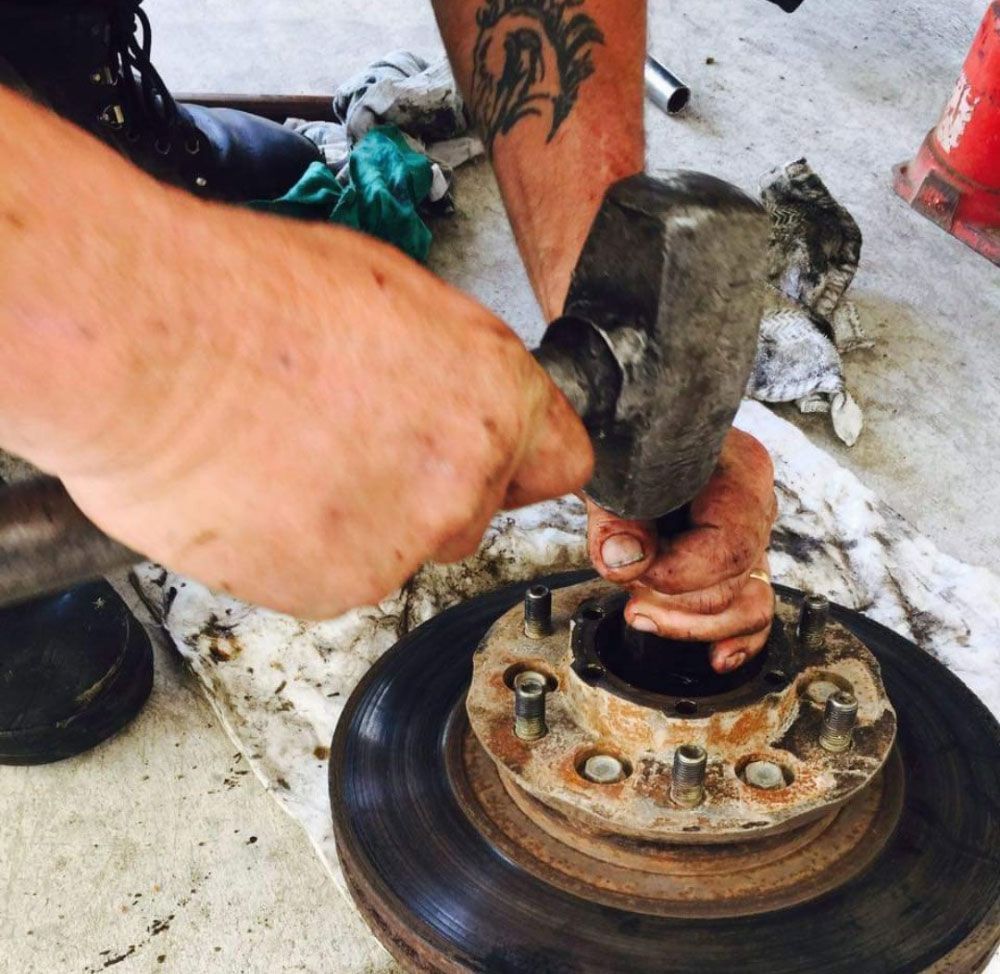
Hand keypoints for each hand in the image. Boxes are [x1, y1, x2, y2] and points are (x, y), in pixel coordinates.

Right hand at [48, 208, 591, 617]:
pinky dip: (303, 549)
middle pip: (473, 511)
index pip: (561, 464)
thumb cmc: (247, 298)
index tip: (494, 467)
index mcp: (494, 397)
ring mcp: (400, 545)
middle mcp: (463, 480)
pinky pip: (335, 577)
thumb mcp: (387, 293)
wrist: (146, 344)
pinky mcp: (333, 589)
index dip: (519, 464)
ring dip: (361, 520)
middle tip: (351, 442)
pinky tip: (261, 491)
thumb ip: (451, 364)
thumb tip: (456, 394)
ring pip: (402, 548)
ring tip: (289, 457)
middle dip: (425, 489)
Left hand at [586, 429, 776, 672]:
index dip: (676, 574)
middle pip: (735, 582)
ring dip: (692, 624)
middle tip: (627, 587)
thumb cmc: (624, 448)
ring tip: (641, 614)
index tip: (629, 567)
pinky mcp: (737, 561)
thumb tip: (624, 560)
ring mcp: (750, 535)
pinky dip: (736, 638)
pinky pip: (753, 610)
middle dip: (674, 599)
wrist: (622, 441)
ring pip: (749, 604)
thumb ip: (615, 517)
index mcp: (739, 473)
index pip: (728, 548)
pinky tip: (717, 657)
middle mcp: (755, 505)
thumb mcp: (611, 474)